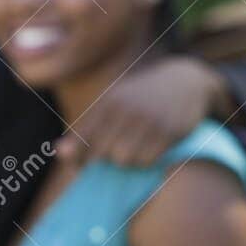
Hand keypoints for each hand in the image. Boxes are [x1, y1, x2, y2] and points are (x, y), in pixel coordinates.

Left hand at [55, 56, 229, 167]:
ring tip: (137, 150)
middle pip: (102, 154)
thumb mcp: (114, 104)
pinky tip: (153, 149)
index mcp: (108, 102)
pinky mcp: (169, 131)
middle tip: (119, 152)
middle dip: (108, 160)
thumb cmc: (143, 98)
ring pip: (124, 160)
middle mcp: (126, 110)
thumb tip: (59, 153)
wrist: (186, 81)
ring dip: (129, 161)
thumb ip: (87, 129)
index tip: (84, 163)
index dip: (79, 158)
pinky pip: (148, 160)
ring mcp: (148, 120)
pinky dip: (147, 161)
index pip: (82, 139)